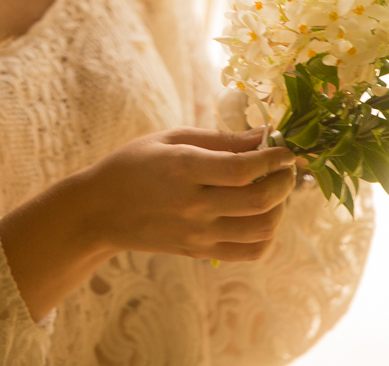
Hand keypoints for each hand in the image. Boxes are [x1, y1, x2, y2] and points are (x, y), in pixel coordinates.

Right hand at [81, 125, 296, 262]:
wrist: (101, 210)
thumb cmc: (134, 164)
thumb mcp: (171, 138)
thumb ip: (219, 139)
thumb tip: (262, 136)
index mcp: (184, 169)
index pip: (243, 169)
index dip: (273, 158)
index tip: (286, 149)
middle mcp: (194, 206)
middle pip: (259, 201)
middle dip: (285, 181)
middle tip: (287, 168)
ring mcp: (198, 234)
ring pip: (260, 230)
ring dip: (280, 208)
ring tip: (276, 190)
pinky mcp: (199, 252)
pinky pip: (248, 253)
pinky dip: (267, 236)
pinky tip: (263, 215)